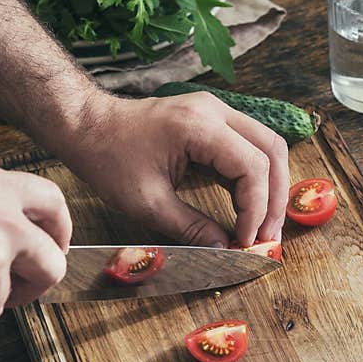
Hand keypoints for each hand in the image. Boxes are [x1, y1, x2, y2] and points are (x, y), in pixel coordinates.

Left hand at [56, 91, 288, 247]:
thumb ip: (191, 228)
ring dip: (271, 187)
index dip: (256, 208)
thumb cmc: (108, 158)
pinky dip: (255, 179)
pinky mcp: (213, 122)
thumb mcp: (148, 203)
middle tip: (267, 236)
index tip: (245, 239)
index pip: (252, 166)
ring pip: (267, 147)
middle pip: (272, 151)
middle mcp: (215, 111)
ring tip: (263, 225)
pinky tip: (248, 208)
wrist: (86, 126)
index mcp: (198, 126)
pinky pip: (249, 148)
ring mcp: (216, 112)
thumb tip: (224, 250)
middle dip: (275, 198)